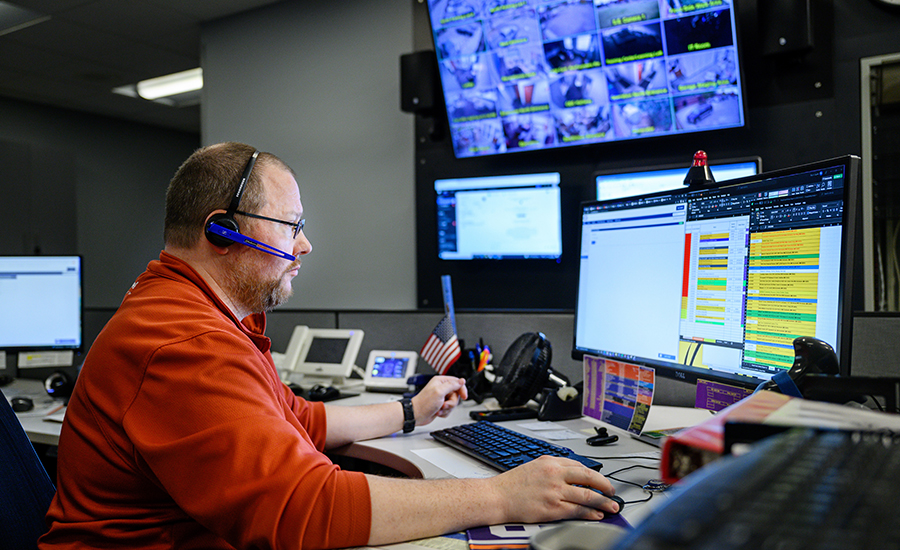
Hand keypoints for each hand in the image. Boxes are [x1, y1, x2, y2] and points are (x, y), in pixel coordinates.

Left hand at [411, 376, 466, 425]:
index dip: (462, 389)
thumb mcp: (439, 392)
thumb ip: (451, 385)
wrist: (416, 415)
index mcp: (441, 382)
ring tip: (439, 409)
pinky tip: (438, 412)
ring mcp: (441, 398)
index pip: (457, 382)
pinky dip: (444, 412)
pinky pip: (449, 409)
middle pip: (456, 395)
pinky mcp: (440, 405)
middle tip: (444, 404)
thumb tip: (462, 381)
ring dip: (447, 408)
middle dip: (451, 403)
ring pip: (453, 403)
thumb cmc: (424, 403)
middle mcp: (441, 388)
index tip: (464, 396)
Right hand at [489, 456, 619, 521]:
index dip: (595, 475)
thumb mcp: (534, 466)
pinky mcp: (552, 508)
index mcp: (550, 462)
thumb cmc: (512, 484)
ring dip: (603, 502)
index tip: (602, 481)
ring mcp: (554, 492)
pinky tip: (597, 514)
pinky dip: (590, 513)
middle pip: (589, 478)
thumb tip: (573, 474)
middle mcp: (554, 474)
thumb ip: (553, 468)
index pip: (580, 466)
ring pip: (587, 496)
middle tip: (613, 492)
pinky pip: (577, 510)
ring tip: (612, 506)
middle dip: (605, 486)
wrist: (497, 496)